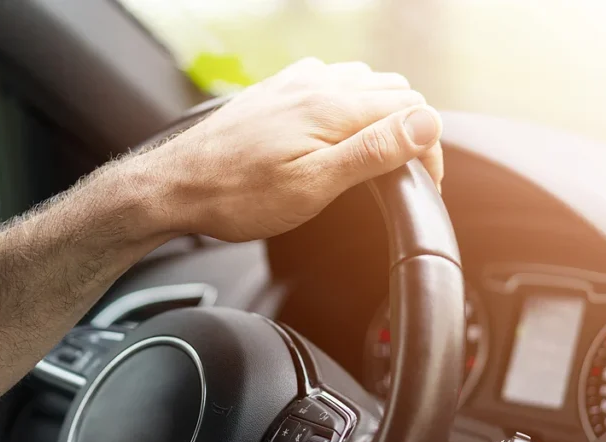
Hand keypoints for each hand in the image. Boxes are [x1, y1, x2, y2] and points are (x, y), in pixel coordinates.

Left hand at [144, 58, 442, 241]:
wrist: (176, 185)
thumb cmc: (237, 195)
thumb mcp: (313, 184)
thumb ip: (373, 150)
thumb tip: (427, 123)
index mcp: (333, 107)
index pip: (412, 109)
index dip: (428, 147)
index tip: (424, 182)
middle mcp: (316, 83)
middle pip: (393, 91)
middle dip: (410, 129)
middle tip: (402, 173)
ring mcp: (294, 83)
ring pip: (363, 83)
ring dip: (381, 114)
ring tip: (374, 155)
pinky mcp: (276, 90)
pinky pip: (330, 82)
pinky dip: (349, 103)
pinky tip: (336, 131)